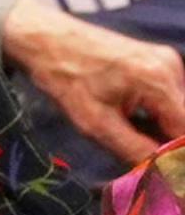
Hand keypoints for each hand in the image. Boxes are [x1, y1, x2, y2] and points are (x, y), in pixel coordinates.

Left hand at [1, 0, 183, 166]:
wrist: (44, 38)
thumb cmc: (65, 78)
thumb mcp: (97, 124)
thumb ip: (137, 152)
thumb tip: (166, 175)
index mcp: (160, 81)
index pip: (184, 136)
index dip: (174, 159)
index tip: (158, 174)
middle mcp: (171, 67)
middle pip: (182, 123)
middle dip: (165, 145)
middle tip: (136, 156)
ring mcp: (165, 60)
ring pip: (175, 112)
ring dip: (159, 130)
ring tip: (126, 133)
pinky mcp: (156, 60)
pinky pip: (166, 97)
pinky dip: (154, 114)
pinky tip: (127, 116)